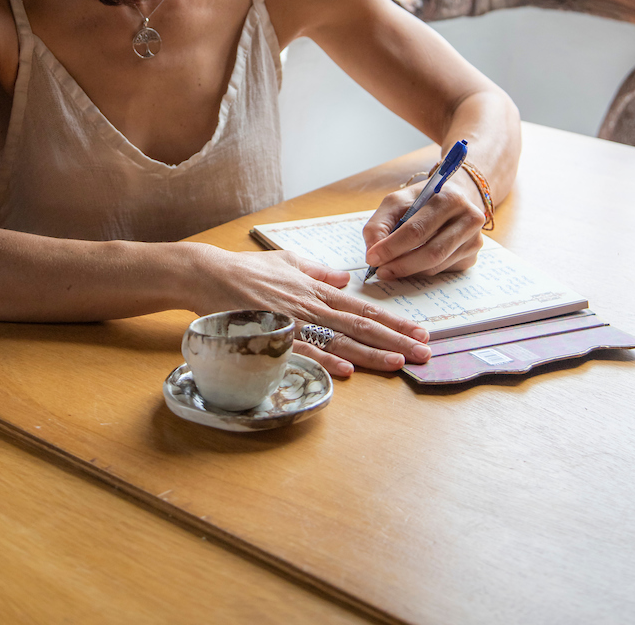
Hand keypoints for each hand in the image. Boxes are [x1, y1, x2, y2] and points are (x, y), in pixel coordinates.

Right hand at [189, 245, 431, 378]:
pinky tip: (348, 372)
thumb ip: (319, 272)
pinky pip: (303, 351)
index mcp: (317, 290)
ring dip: (371, 354)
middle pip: (361, 326)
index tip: (420, 332)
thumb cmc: (247, 269)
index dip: (394, 322)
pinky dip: (326, 361)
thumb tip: (346, 278)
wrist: (210, 274)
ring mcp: (293, 321)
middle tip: (425, 353)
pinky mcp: (273, 334)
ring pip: (339, 340)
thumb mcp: (288, 261)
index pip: (364, 308)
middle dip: (395, 340)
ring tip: (399, 363)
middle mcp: (312, 305)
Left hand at [363, 173, 485, 280]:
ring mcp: (474, 240)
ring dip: (409, 271)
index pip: (417, 230)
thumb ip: (379, 224)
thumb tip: (372, 254)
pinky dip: (421, 271)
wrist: (455, 198)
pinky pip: (442, 271)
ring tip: (390, 268)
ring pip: (436, 266)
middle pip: (431, 252)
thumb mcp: (397, 201)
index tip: (372, 258)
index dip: (392, 247)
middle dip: (401, 265)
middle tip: (380, 271)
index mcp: (450, 199)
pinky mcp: (472, 257)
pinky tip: (412, 263)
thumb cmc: (423, 200)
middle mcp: (469, 220)